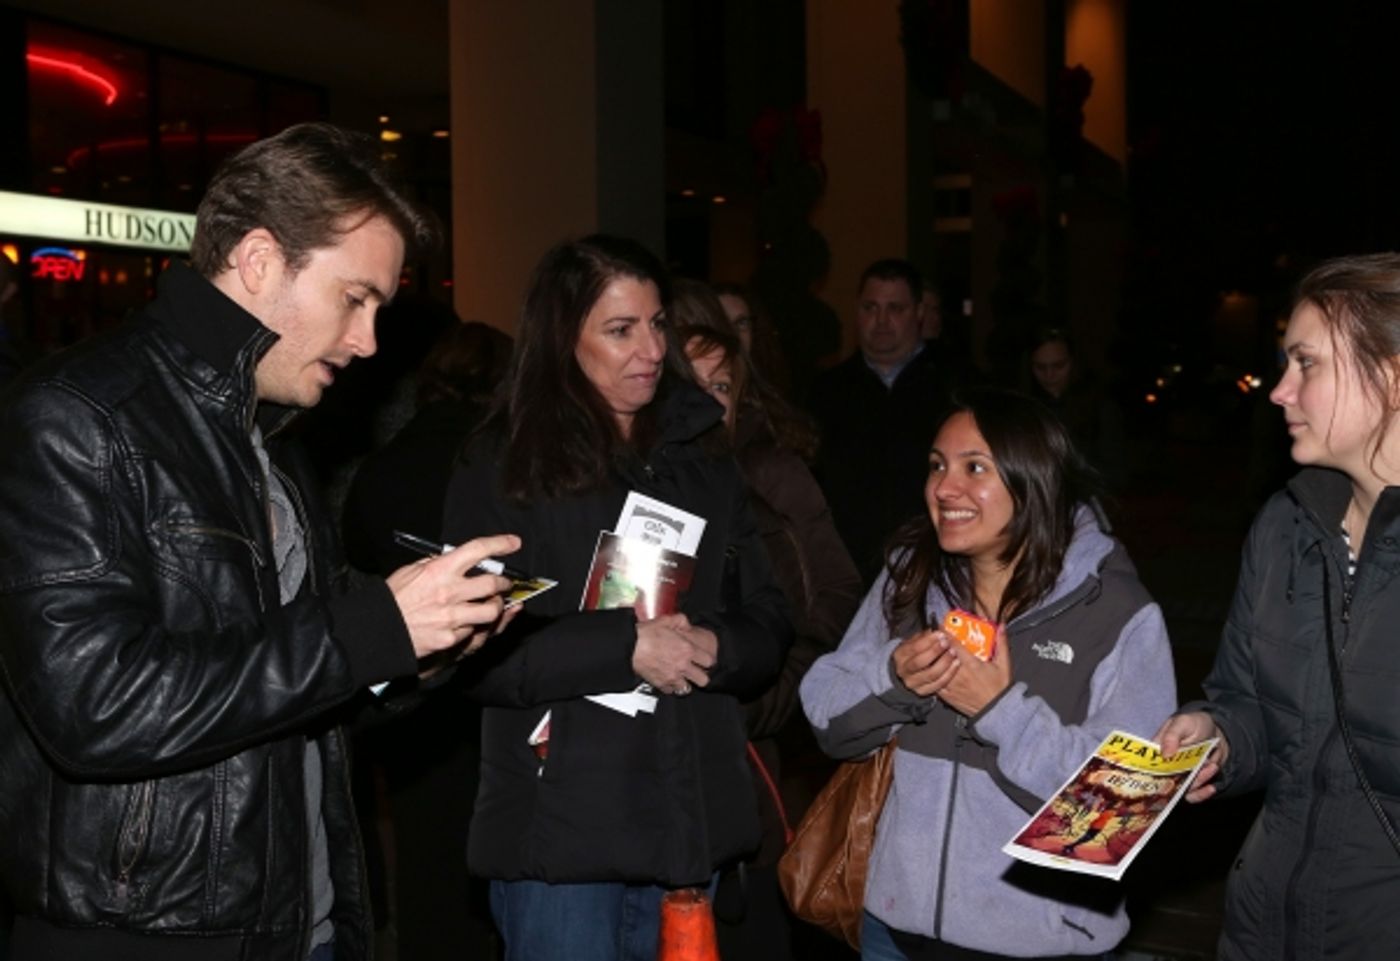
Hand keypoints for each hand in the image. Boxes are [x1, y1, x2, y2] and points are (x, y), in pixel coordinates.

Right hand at [387, 534, 521, 657]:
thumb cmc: (394, 598)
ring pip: (492, 610)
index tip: (513, 543)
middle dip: (506, 583)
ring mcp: (453, 616)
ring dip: (496, 606)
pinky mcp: (451, 636)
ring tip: (492, 605)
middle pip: (494, 583)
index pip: (478, 550)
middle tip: (506, 584)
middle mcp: (450, 591)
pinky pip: (473, 630)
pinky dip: (473, 626)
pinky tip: (466, 623)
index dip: (500, 544)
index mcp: (440, 569)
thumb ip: (436, 563)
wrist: (379, 629)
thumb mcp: (412, 570)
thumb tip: (455, 558)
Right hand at [632, 613, 715, 695]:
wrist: (630, 646)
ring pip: (688, 689)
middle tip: (695, 670)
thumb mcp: (666, 620)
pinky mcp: (661, 684)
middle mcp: (683, 666)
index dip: (707, 660)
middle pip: (704, 680)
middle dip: (701, 675)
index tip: (703, 659)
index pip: (709, 661)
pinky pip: (672, 691)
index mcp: (687, 650)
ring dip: (685, 682)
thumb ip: (681, 621)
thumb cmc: (646, 633)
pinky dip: (671, 687)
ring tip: (681, 676)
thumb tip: (687, 625)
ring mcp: (672, 677)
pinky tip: (668, 679)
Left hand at [934, 625, 1011, 715]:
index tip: (942, 625)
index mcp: (971, 665)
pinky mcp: (947, 695)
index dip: (946, 633)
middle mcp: (958, 674)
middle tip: (934, 636)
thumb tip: (1001, 627)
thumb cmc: (1000, 689)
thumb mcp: (1004, 665)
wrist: (996, 712)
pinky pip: (934, 682)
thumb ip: (1001, 644)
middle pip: (941, 655)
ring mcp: (951, 685)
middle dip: (936, 644)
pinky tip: (930, 667)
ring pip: (934, 668)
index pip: (954, 645)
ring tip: (929, 649)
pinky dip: (931, 673)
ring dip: (932, 657)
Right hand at [1154, 711, 1228, 802]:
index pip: (1147, 766)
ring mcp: (1179, 776)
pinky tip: (1211, 788)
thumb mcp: (1183, 723)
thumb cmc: (1195, 723)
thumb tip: (1164, 754)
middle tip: (1198, 769)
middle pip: (1164, 783)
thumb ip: (1172, 735)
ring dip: (1198, 782)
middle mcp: (1165, 766)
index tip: (1161, 778)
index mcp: (1157, 750)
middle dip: (1181, 782)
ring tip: (1212, 766)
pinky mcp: (1192, 782)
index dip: (1149, 775)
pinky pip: (1193, 795)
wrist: (1217, 732)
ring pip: (1181, 789)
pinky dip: (1202, 794)